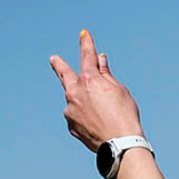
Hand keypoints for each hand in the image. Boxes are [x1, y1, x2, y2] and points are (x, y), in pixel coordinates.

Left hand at [49, 29, 141, 151]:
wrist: (120, 144)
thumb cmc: (125, 116)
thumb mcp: (120, 91)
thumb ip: (107, 76)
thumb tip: (100, 62)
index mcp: (89, 80)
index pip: (87, 56)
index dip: (86, 43)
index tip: (83, 34)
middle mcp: (75, 92)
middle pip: (64, 74)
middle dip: (59, 65)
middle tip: (54, 59)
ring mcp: (70, 110)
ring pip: (75, 101)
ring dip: (84, 103)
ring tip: (102, 115)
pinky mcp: (70, 125)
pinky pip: (77, 117)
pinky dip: (85, 118)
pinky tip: (98, 126)